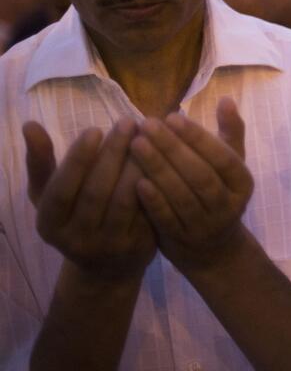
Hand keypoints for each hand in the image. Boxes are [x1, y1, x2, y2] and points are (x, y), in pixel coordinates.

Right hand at [23, 119, 155, 280]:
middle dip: (113, 153)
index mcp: (49, 224)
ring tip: (148, 135)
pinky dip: (155, 182)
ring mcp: (109, 245)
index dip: (77, 159)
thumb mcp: (51, 194)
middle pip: (96, 192)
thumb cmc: (75, 214)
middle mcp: (76, 239)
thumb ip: (41, 160)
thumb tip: (30, 124)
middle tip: (128, 122)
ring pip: (125, 200)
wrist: (106, 265)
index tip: (95, 129)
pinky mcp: (139, 246)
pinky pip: (148, 210)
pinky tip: (163, 157)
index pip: (61, 189)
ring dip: (137, 164)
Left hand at [129, 98, 254, 272]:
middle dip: (172, 148)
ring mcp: (205, 225)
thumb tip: (226, 99)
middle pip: (200, 175)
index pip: (222, 156)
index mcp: (242, 182)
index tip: (171, 116)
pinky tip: (135, 180)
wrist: (212, 249)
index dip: (197, 137)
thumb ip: (229, 133)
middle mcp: (227, 205)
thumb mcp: (229, 166)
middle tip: (146, 124)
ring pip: (182, 195)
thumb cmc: (217, 193)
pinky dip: (153, 200)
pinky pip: (166, 218)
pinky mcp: (182, 240)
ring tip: (135, 144)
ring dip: (158, 169)